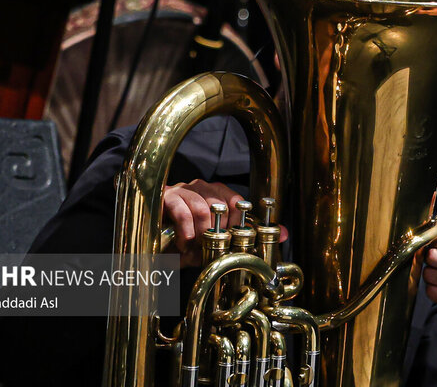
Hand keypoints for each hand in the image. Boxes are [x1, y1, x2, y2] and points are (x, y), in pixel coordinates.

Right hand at [162, 179, 286, 266]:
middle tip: (210, 247)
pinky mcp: (165, 198)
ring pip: (202, 208)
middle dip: (218, 232)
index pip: (237, 200)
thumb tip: (284, 233)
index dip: (238, 221)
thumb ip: (246, 237)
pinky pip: (182, 211)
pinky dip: (186, 232)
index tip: (233, 239)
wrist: (152, 246)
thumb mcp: (216, 243)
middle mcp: (200, 187)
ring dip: (201, 234)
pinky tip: (184, 244)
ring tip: (194, 248)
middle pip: (220, 205)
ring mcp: (182, 190)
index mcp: (216, 194)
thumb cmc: (187, 242)